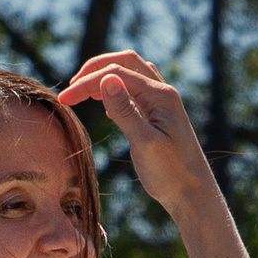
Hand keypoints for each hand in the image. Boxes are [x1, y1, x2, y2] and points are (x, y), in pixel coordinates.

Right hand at [59, 51, 218, 221]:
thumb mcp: (144, 143)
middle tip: (72, 88)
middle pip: (125, 63)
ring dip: (106, 77)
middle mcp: (163, 93)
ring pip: (131, 75)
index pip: (117, 74)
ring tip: (83, 94)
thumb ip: (125, 110)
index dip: (87, 83)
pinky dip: (116, 91)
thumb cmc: (171, 173)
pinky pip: (135, 92)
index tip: (64, 100)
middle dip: (96, 69)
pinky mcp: (157, 116)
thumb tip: (105, 78)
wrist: (193, 195)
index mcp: (161, 95)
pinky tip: (105, 106)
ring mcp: (161, 104)